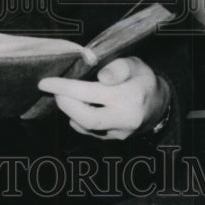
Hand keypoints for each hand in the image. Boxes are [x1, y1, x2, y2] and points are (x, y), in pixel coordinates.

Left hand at [38, 56, 169, 140]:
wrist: (159, 105)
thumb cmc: (143, 79)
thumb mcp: (136, 64)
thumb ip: (119, 67)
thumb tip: (101, 77)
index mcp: (130, 96)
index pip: (91, 93)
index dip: (65, 87)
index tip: (46, 82)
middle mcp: (125, 118)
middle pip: (87, 118)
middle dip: (65, 104)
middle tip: (53, 90)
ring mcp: (120, 132)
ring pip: (87, 128)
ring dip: (70, 111)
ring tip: (63, 95)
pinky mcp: (114, 139)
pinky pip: (90, 132)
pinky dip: (77, 119)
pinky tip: (74, 107)